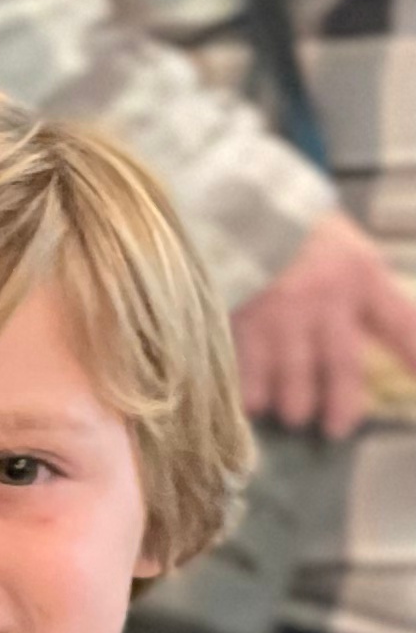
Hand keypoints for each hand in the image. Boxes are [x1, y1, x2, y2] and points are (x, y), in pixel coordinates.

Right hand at [233, 212, 415, 436]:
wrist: (234, 204)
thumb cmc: (300, 233)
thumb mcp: (350, 254)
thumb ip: (372, 299)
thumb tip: (404, 351)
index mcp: (359, 277)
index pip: (402, 327)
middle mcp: (324, 299)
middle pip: (341, 368)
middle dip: (340, 406)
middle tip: (336, 428)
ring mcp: (277, 312)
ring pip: (291, 376)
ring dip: (293, 403)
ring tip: (291, 414)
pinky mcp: (235, 318)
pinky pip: (244, 368)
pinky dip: (249, 392)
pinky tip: (251, 404)